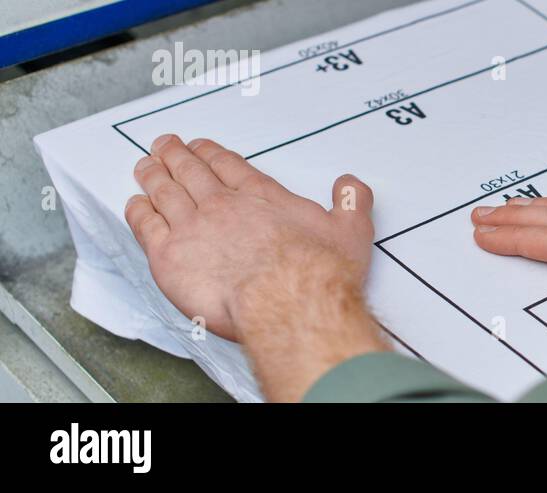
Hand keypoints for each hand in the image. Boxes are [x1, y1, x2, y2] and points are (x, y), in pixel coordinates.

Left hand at [125, 135, 387, 400]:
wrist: (290, 302)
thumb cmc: (318, 273)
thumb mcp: (351, 230)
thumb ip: (352, 202)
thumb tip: (352, 186)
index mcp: (261, 196)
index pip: (228, 166)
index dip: (211, 153)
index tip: (201, 147)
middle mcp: (222, 205)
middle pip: (190, 171)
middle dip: (175, 155)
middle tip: (165, 145)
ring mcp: (192, 228)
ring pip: (164, 192)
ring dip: (153, 175)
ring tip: (145, 165)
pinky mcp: (170, 257)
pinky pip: (145, 225)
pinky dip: (138, 210)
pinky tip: (135, 203)